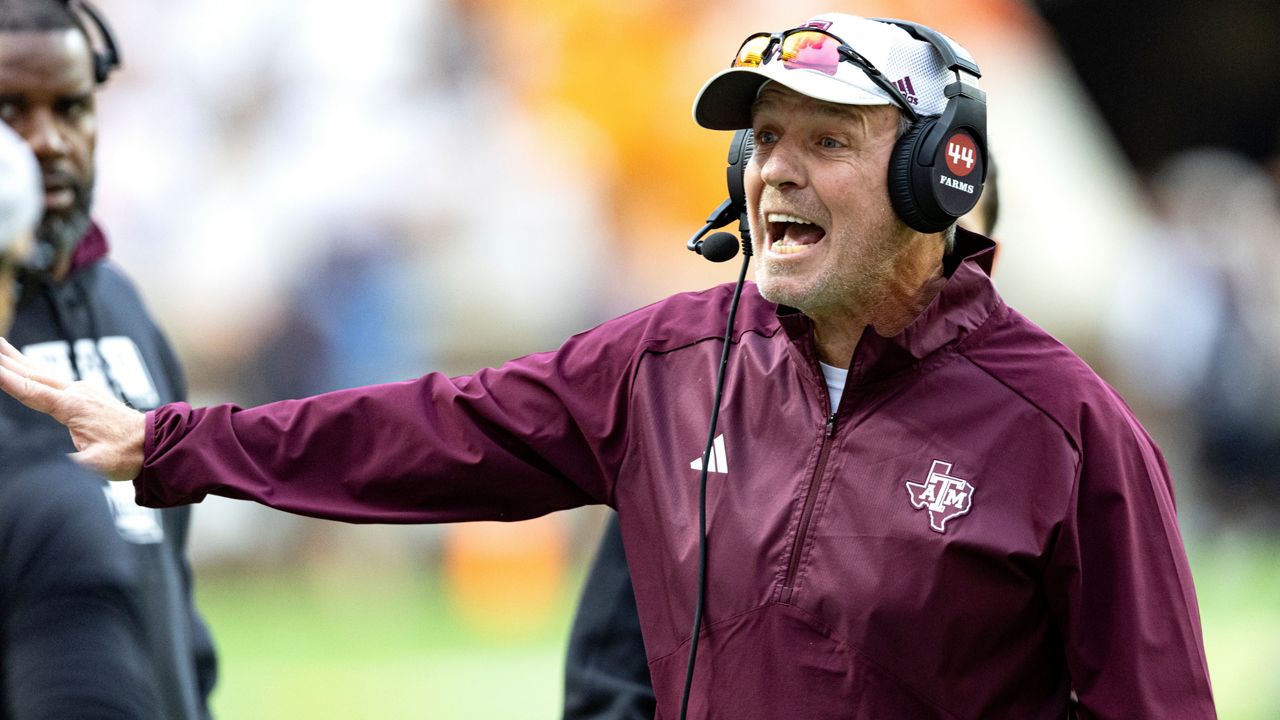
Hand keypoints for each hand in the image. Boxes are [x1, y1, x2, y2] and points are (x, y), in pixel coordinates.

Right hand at [0, 337, 145, 480]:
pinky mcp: (85, 395)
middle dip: (5, 359)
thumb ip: (71, 465)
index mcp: (73, 406)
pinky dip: (33, 369)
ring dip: (17, 358)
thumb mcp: (96, 465)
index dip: (5, 378)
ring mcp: (81, 391)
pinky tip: (27, 366)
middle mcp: (75, 392)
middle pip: (32, 373)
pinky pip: (52, 379)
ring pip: (41, 372)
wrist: (155, 443)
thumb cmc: (127, 454)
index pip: (30, 390)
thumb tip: (49, 469)